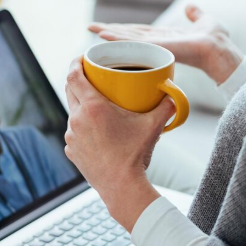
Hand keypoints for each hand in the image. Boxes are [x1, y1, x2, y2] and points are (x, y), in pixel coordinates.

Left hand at [64, 57, 167, 231]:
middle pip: (70, 90)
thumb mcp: (153, 127)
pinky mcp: (71, 150)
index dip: (74, 62)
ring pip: (72, 111)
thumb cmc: (136, 155)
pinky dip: (82, 126)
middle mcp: (76, 119)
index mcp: (93, 108)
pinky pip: (74, 131)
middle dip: (78, 79)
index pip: (73, 75)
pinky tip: (96, 130)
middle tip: (91, 75)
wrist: (122, 188)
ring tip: (96, 104)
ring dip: (81, 104)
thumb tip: (175, 94)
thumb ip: (166, 107)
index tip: (81, 57)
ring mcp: (71, 136)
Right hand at [89, 4, 242, 84]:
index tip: (108, 27)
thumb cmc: (216, 40)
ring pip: (127, 38)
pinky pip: (133, 42)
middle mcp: (157, 42)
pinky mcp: (156, 46)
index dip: (123, 29)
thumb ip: (195, 14)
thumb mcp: (203, 21)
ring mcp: (155, 45)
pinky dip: (117, 38)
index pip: (140, 32)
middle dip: (110, 31)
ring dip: (109, 34)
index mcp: (165, 37)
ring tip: (91, 29)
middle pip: (128, 35)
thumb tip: (190, 7)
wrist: (220, 49)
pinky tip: (104, 35)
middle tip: (90, 27)